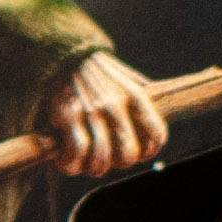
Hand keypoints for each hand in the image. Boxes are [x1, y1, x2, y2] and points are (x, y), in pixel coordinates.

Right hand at [38, 50, 168, 177]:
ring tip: (86, 165)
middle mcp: (116, 104)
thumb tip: (155, 127)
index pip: (155, 136)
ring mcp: (91, 111)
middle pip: (127, 155)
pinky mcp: (68, 114)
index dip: (148, 152)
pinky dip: (71, 164)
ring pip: (101, 159)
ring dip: (93, 168)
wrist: (66, 52)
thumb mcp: (130, 80)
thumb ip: (144, 102)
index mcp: (136, 96)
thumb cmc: (100, 72)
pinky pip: (76, 152)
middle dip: (118, 164)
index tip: (137, 154)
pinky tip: (67, 162)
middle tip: (108, 161)